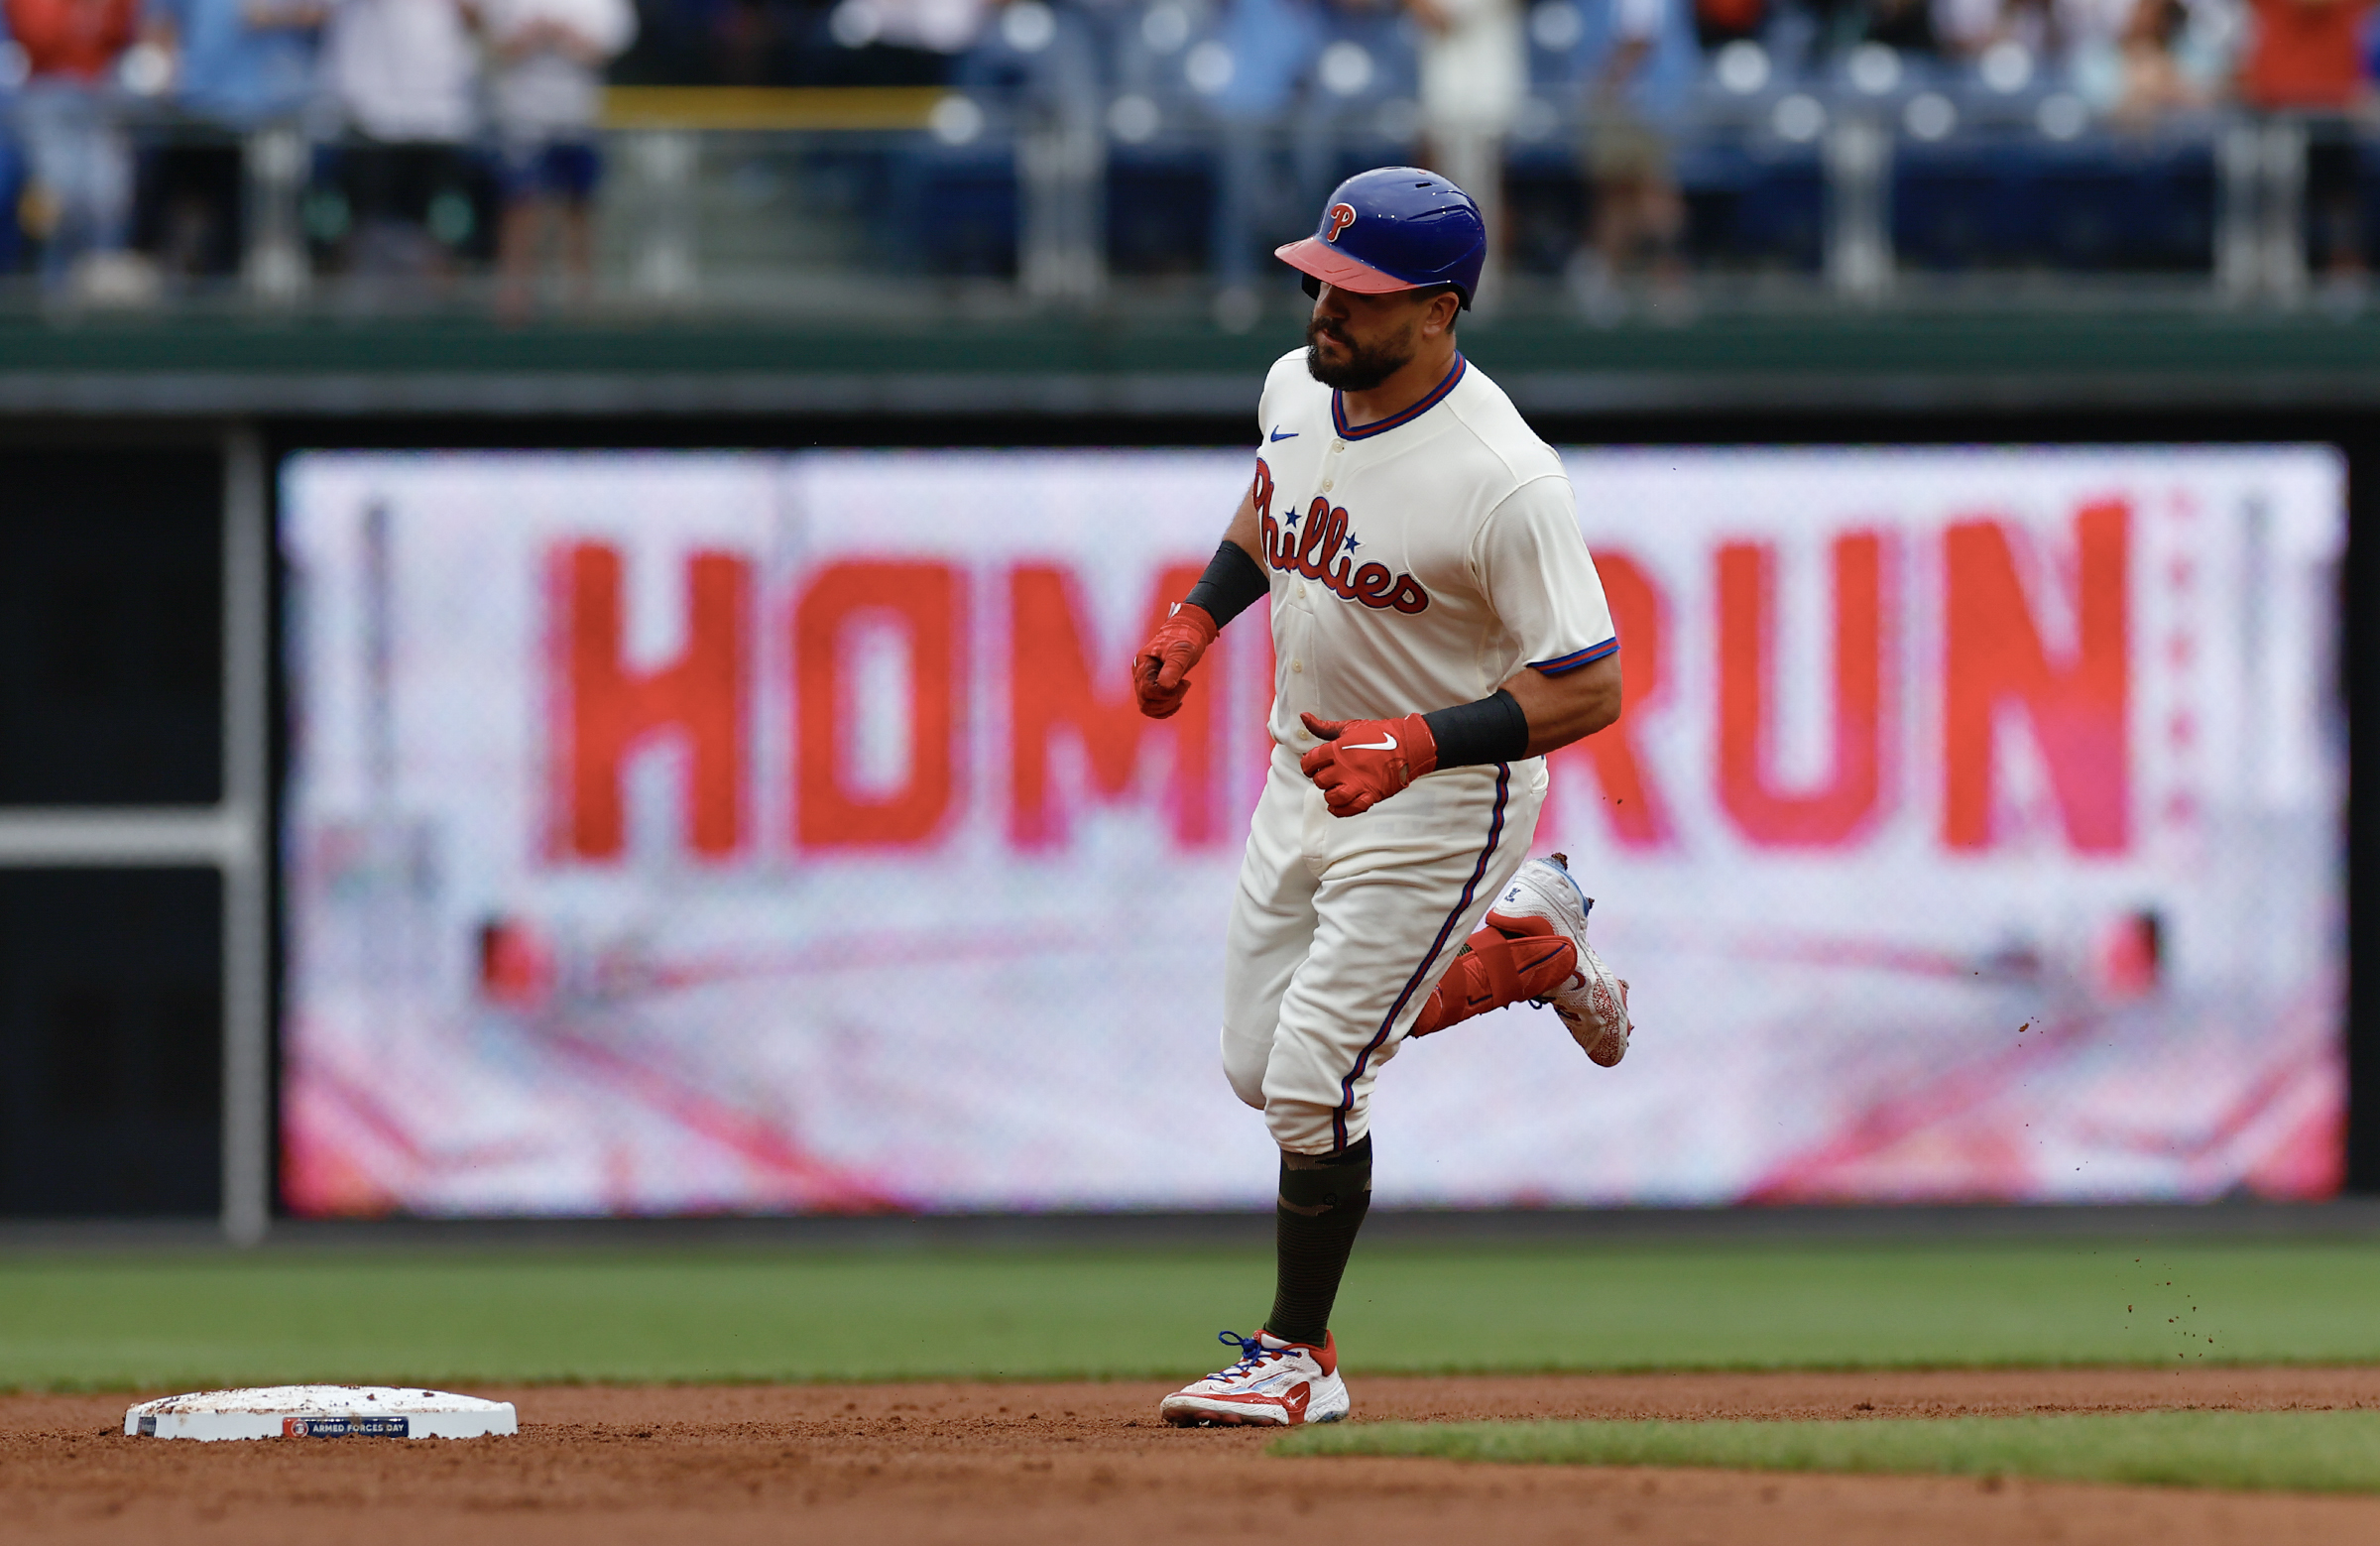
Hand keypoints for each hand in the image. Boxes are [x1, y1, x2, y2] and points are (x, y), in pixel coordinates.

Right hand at [1132, 602, 1217, 718]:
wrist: (1186, 633)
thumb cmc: (1184, 639)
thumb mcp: (1182, 650)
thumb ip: (1173, 666)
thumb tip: (1164, 686)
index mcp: (1143, 664)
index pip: (1147, 691)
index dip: (1166, 693)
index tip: (1184, 682)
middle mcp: (1140, 674)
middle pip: (1146, 702)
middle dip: (1169, 700)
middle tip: (1184, 684)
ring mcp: (1144, 681)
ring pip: (1147, 707)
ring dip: (1167, 705)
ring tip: (1182, 689)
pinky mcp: (1151, 687)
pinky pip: (1151, 707)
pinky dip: (1165, 709)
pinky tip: (1179, 700)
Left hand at [1298, 710, 1436, 815]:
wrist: (1408, 745)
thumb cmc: (1380, 734)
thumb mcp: (1349, 727)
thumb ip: (1324, 727)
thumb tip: (1304, 717)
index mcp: (1338, 749)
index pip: (1310, 762)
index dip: (1308, 765)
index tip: (1314, 765)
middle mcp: (1345, 767)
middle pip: (1320, 781)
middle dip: (1321, 779)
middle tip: (1329, 776)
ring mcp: (1358, 783)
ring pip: (1332, 797)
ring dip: (1329, 795)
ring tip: (1334, 789)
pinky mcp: (1370, 794)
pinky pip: (1350, 809)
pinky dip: (1340, 810)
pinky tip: (1337, 805)